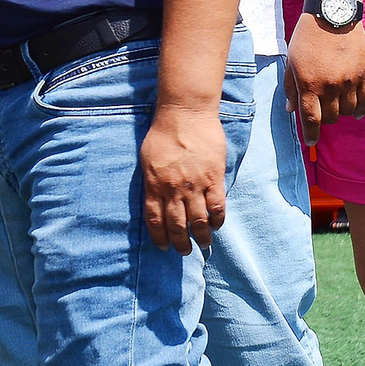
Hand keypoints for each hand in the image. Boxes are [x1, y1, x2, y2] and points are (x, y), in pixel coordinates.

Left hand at [139, 106, 227, 251]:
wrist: (185, 113)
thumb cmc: (162, 133)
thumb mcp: (147, 159)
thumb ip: (152, 181)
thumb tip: (156, 200)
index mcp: (154, 185)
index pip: (155, 220)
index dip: (160, 237)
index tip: (164, 248)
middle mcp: (173, 189)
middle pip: (177, 225)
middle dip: (181, 243)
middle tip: (185, 252)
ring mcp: (194, 185)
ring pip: (198, 220)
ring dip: (201, 236)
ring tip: (203, 244)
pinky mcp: (213, 178)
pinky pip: (217, 205)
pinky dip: (217, 219)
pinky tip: (216, 225)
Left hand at [286, 15, 364, 139]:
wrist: (332, 15)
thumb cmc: (306, 38)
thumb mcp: (291, 62)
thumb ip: (291, 88)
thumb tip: (291, 111)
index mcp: (309, 84)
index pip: (311, 119)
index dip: (311, 134)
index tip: (311, 142)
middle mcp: (330, 86)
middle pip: (331, 117)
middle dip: (325, 118)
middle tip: (322, 110)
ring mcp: (349, 81)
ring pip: (348, 111)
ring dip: (341, 112)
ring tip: (336, 104)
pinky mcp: (364, 74)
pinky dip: (361, 109)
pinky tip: (356, 112)